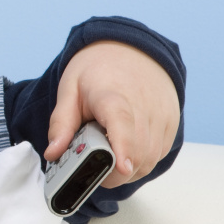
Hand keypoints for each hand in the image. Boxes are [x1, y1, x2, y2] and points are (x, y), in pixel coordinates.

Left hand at [45, 40, 178, 187]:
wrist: (129, 49)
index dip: (123, 147)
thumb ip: (61, 124)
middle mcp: (143, 106)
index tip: (121, 167)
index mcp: (112, 96)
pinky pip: (159, 154)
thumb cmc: (97, 71)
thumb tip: (53, 154)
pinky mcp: (171, 122)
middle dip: (113, 173)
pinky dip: (142, 161)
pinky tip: (126, 151)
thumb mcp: (69, 90)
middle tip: (93, 170)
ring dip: (128, 170)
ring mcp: (161, 115)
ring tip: (108, 157)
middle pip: (137, 152)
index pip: (122, 122)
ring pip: (149, 159)